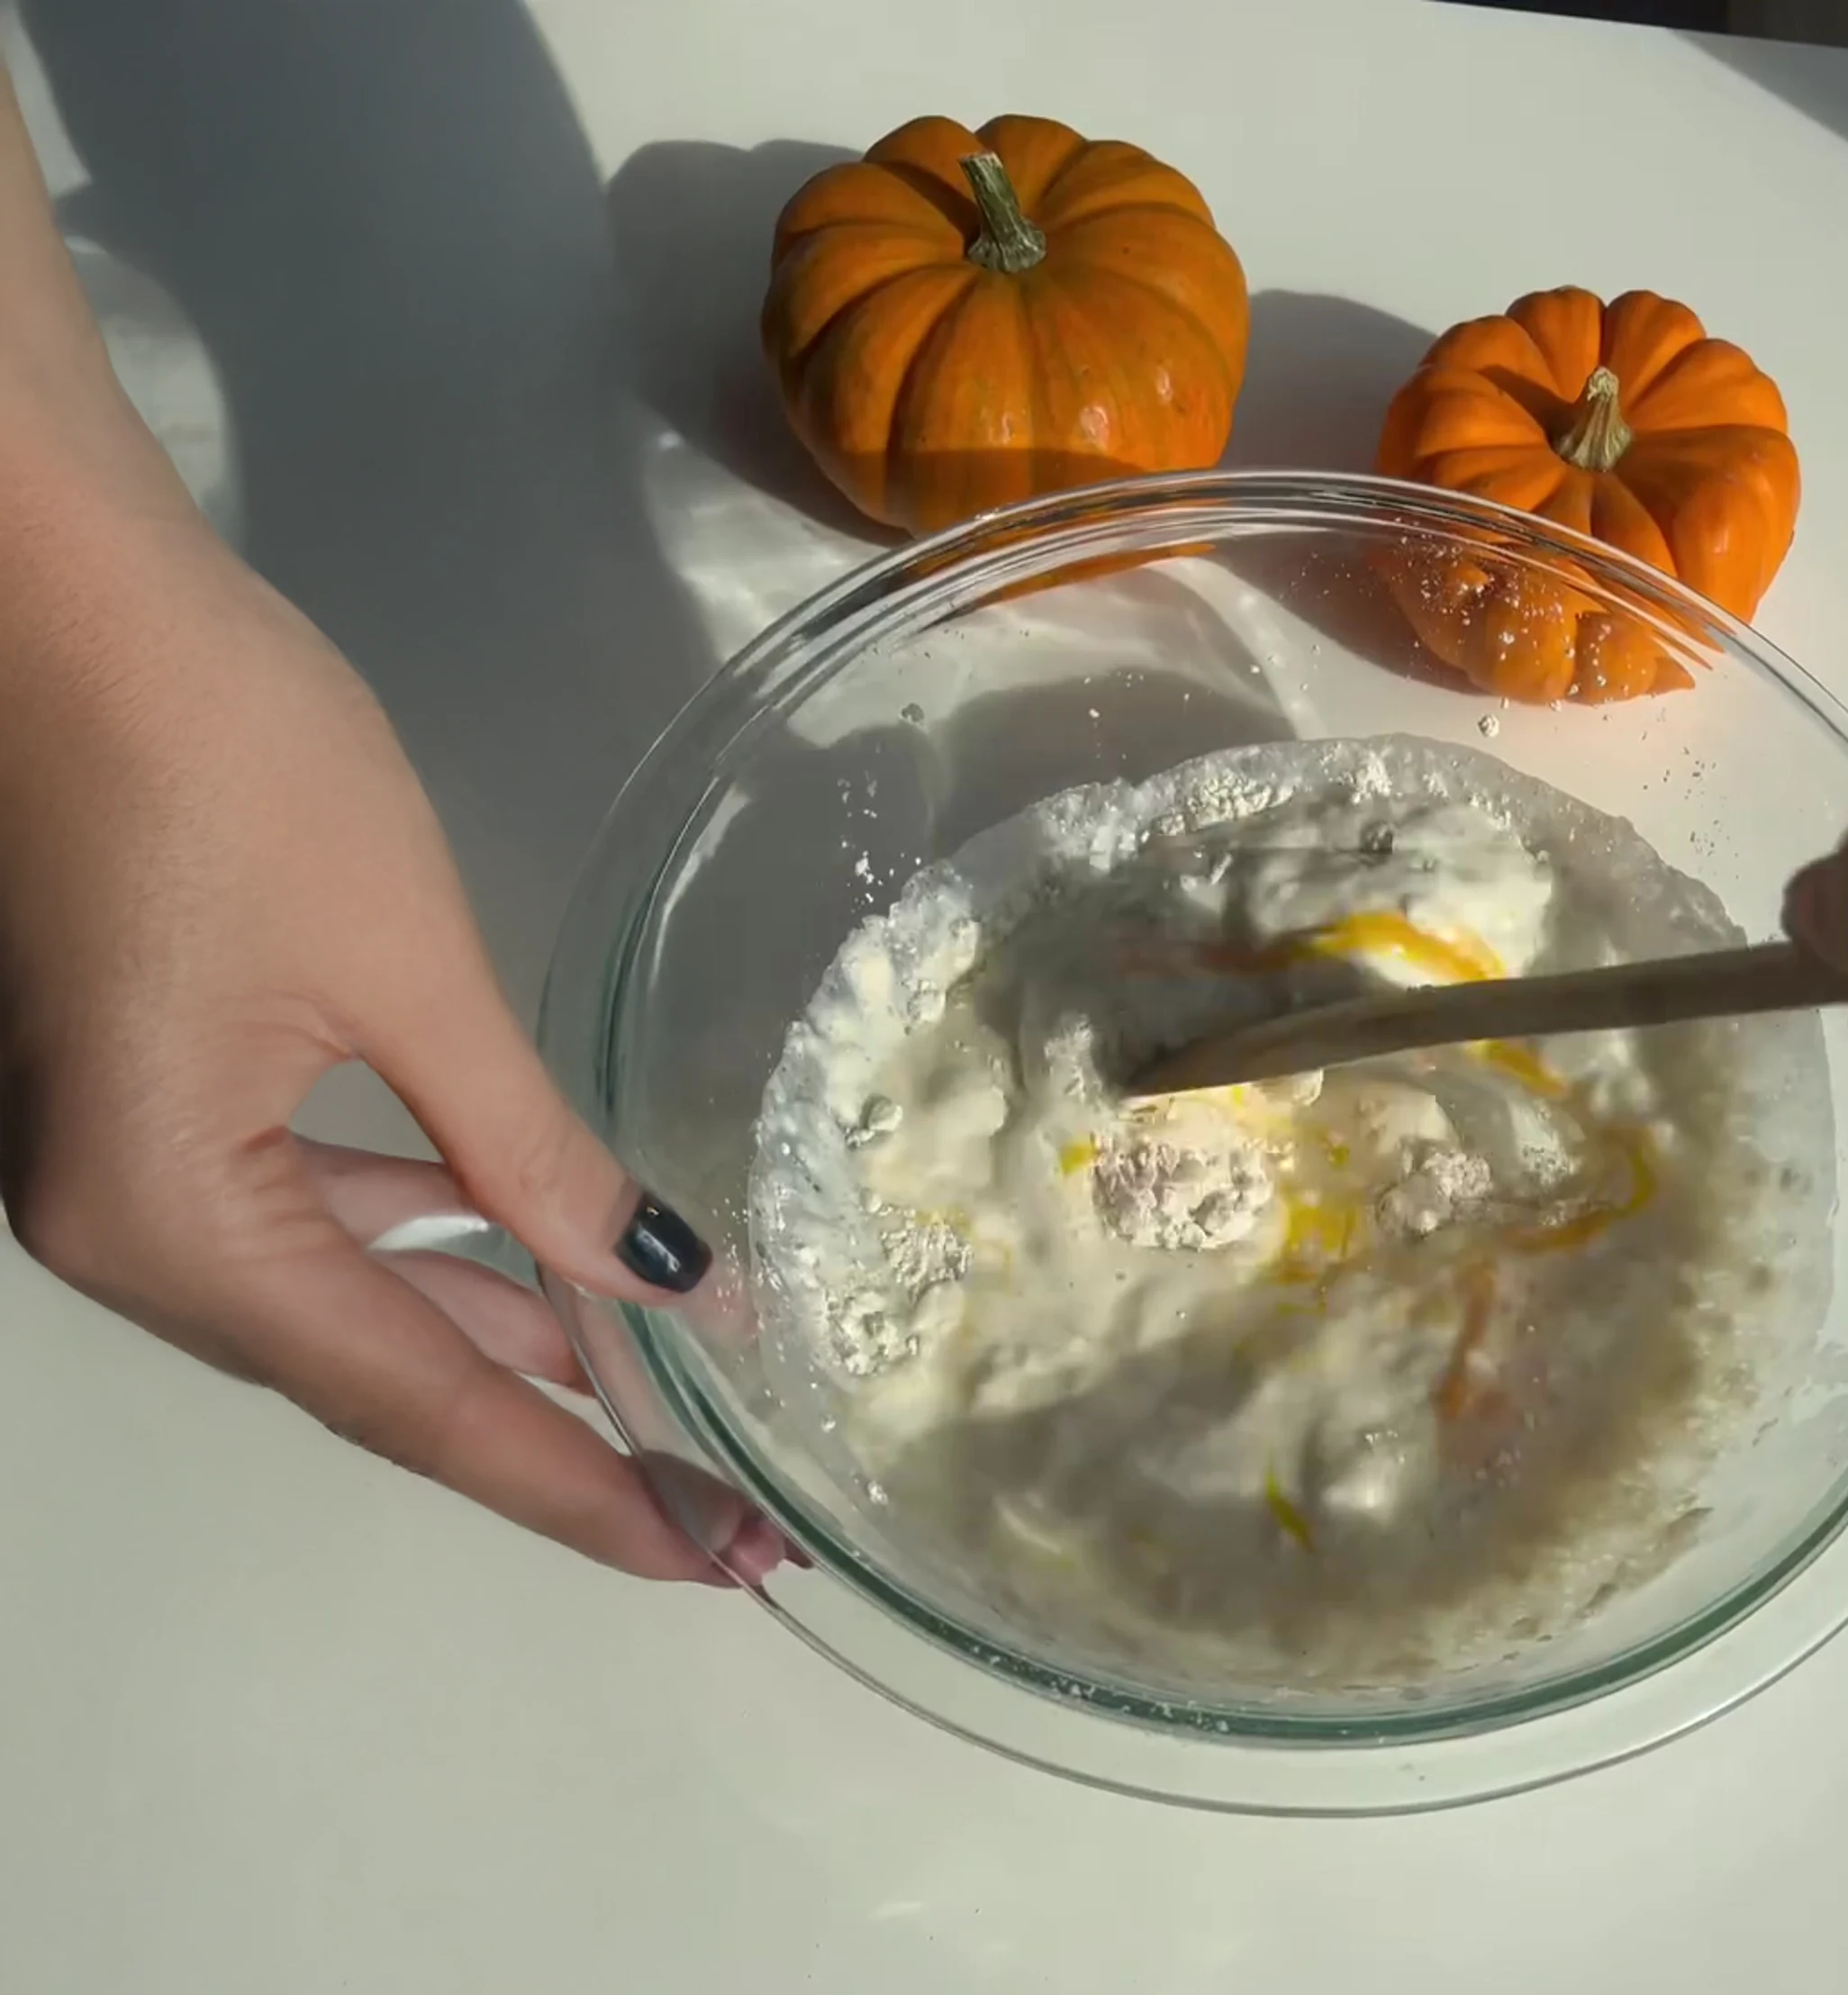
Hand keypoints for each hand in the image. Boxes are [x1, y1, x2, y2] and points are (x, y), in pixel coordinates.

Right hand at [0, 454, 776, 1583]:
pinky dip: (417, 1241)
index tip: (711, 1558)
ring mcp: (110, 1161)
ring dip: (490, 1334)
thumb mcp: (410, 971)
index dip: (572, 1484)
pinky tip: (519, 1255)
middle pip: (367, 1372)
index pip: (412, 1400)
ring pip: (335, 1296)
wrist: (46, 585)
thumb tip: (670, 1285)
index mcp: (165, 1223)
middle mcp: (115, 1231)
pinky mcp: (131, 1089)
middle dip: (547, 1429)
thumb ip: (535, 1155)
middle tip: (712, 1502)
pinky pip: (295, 1214)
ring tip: (650, 1393)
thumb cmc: (229, 763)